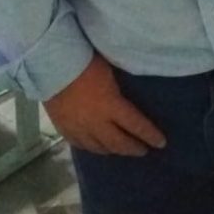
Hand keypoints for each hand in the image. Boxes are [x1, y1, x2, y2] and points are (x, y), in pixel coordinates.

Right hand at [43, 53, 166, 155]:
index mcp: (112, 106)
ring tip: (122, 150)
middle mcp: (97, 123)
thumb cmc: (86, 62)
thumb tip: (128, 96)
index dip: (150, 135)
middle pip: (119, 143)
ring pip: (100, 148)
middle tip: (144, 150)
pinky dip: (94, 148)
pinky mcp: (65, 130)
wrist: (52, 67)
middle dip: (134, 148)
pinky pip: (82, 146)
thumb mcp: (110, 72)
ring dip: (114, 150)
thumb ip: (119, 89)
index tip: (161, 143)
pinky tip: (99, 148)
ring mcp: (80, 129)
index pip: (136, 125)